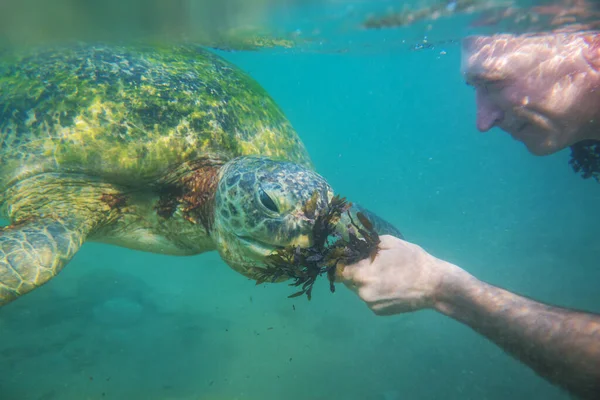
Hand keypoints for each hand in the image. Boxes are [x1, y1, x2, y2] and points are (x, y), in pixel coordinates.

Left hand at [337, 235, 462, 314]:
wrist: (433, 285)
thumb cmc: (412, 260)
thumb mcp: (389, 243)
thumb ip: (367, 244)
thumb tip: (354, 243)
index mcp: (362, 274)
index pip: (339, 271)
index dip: (342, 264)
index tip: (350, 258)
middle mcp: (363, 292)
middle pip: (349, 281)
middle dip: (355, 272)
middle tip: (370, 265)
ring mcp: (370, 304)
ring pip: (359, 290)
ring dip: (365, 282)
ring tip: (384, 275)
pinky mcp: (378, 312)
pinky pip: (370, 299)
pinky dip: (375, 292)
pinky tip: (390, 286)